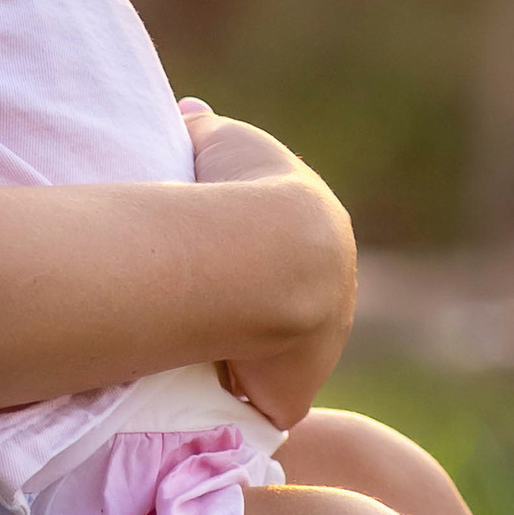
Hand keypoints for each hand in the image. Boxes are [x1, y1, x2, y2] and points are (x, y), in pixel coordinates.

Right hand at [178, 99, 355, 429]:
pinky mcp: (286, 398)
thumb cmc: (240, 190)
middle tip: (193, 305)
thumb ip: (203, 130)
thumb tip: (189, 112)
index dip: (247, 250)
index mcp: (321, 235)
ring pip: (273, 357)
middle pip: (285, 307)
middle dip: (248, 307)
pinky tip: (192, 396)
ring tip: (182, 348)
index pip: (287, 249)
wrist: (268, 259)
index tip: (208, 252)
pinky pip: (257, 402)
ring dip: (238, 353)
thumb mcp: (219, 141)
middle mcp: (331, 298)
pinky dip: (231, 400)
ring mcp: (315, 355)